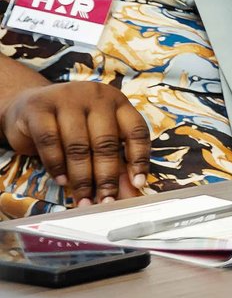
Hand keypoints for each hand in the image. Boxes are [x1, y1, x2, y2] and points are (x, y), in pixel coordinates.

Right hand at [1, 80, 152, 205]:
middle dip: (107, 176)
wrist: (25, 105)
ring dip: (81, 177)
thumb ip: (114, 161)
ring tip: (83, 199)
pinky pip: (49, 141)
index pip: (136, 130)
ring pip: (78, 145)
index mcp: (117, 102)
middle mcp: (96, 97)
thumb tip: (130, 191)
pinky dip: (56, 165)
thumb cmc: (68, 126)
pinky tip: (62, 181)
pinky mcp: (38, 108)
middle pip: (106, 142)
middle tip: (106, 201)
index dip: (139, 159)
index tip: (138, 183)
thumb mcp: (94, 138)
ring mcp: (67, 99)